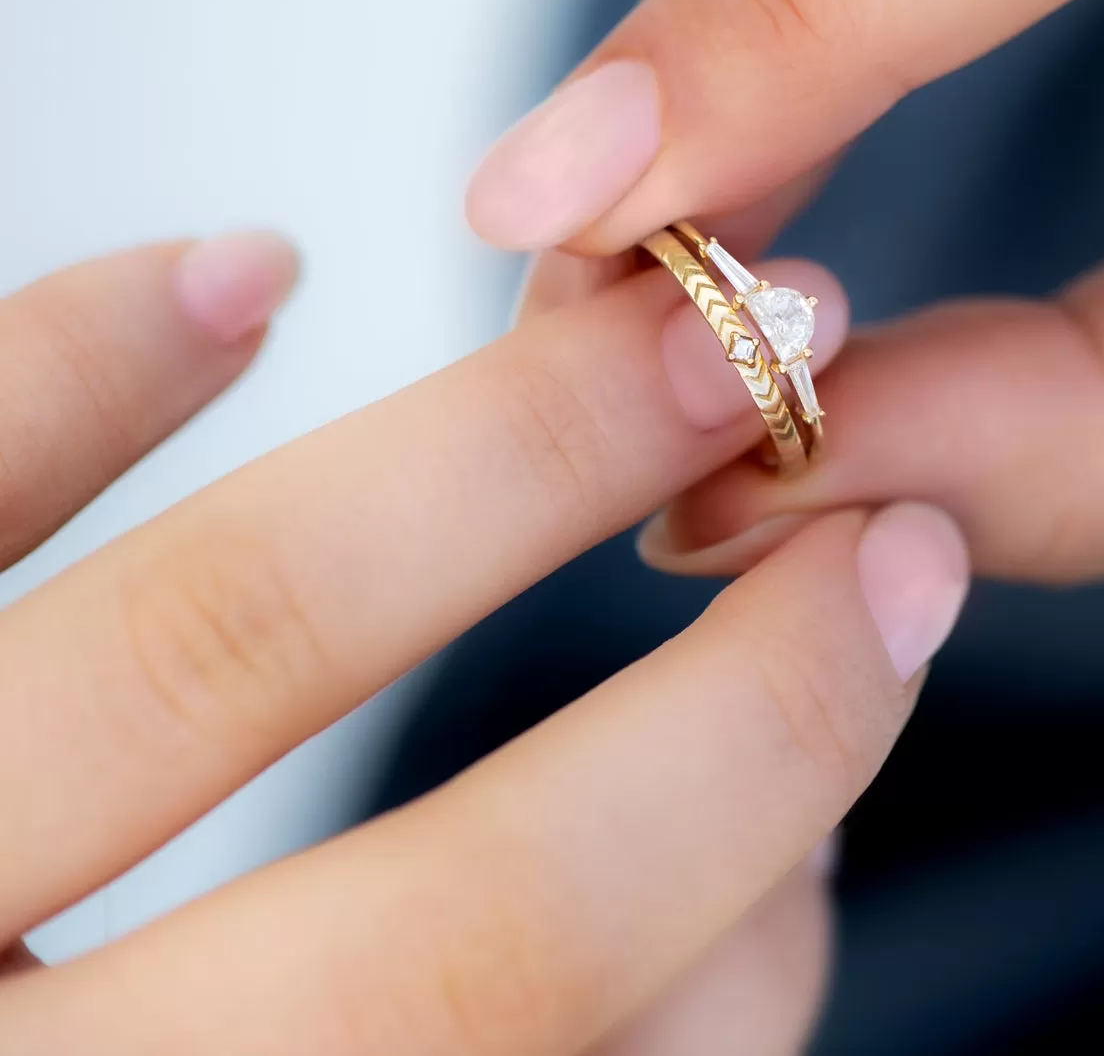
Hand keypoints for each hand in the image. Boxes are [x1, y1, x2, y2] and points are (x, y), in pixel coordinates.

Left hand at [0, 235, 969, 1053]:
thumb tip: (784, 864)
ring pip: (214, 644)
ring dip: (500, 464)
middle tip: (873, 516)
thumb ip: (570, 1042)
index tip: (876, 623)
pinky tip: (241, 273)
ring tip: (678, 339)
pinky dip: (74, 370)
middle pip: (452, 928)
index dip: (752, 844)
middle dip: (727, 715)